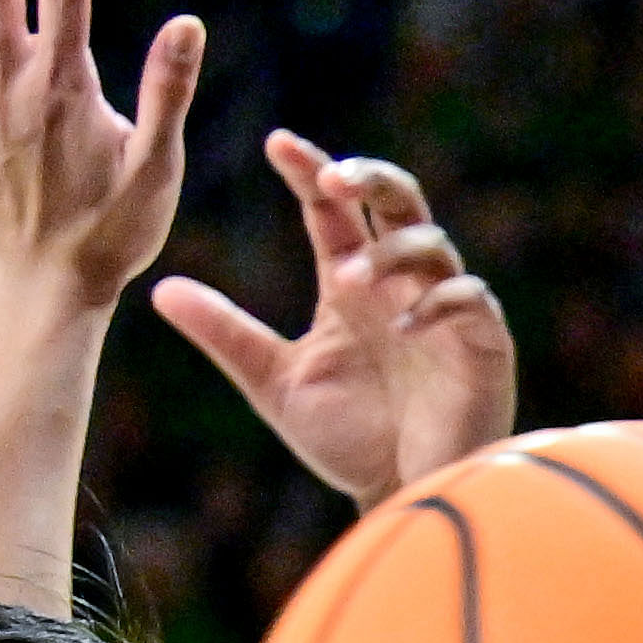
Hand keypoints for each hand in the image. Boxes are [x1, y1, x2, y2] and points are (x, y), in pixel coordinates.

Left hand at [154, 130, 515, 504]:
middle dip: (367, 176)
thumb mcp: (275, 384)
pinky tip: (401, 328)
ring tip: (347, 281)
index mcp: (351, 280)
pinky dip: (436, 304)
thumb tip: (159, 290)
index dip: (309, 170)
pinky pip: (468, 299)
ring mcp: (444, 307)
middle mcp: (400, 282)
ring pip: (431, 244)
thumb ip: (226, 334)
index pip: (333, 207)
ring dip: (389, 253)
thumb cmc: (348, 440)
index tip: (276, 145)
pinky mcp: (483, 342)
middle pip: (396, 198)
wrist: (404, 498)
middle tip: (330, 177)